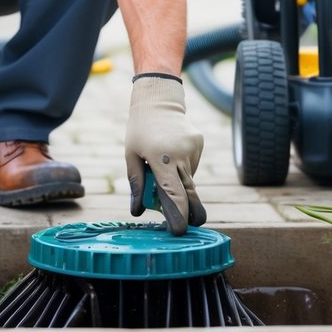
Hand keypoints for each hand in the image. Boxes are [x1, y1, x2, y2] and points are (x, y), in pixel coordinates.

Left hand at [125, 75, 205, 234]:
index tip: (180, 231)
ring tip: (163, 165)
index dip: (178, 215)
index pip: (174, 193)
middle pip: (188, 191)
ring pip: (189, 178)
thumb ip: (137, 183)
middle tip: (188, 224)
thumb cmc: (140, 130)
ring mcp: (193, 148)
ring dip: (179, 182)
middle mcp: (181, 154)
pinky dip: (182, 168)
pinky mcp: (199, 144)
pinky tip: (172, 154)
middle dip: (188, 209)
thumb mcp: (131, 155)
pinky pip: (192, 166)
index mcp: (161, 158)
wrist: (158, 100)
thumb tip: (137, 211)